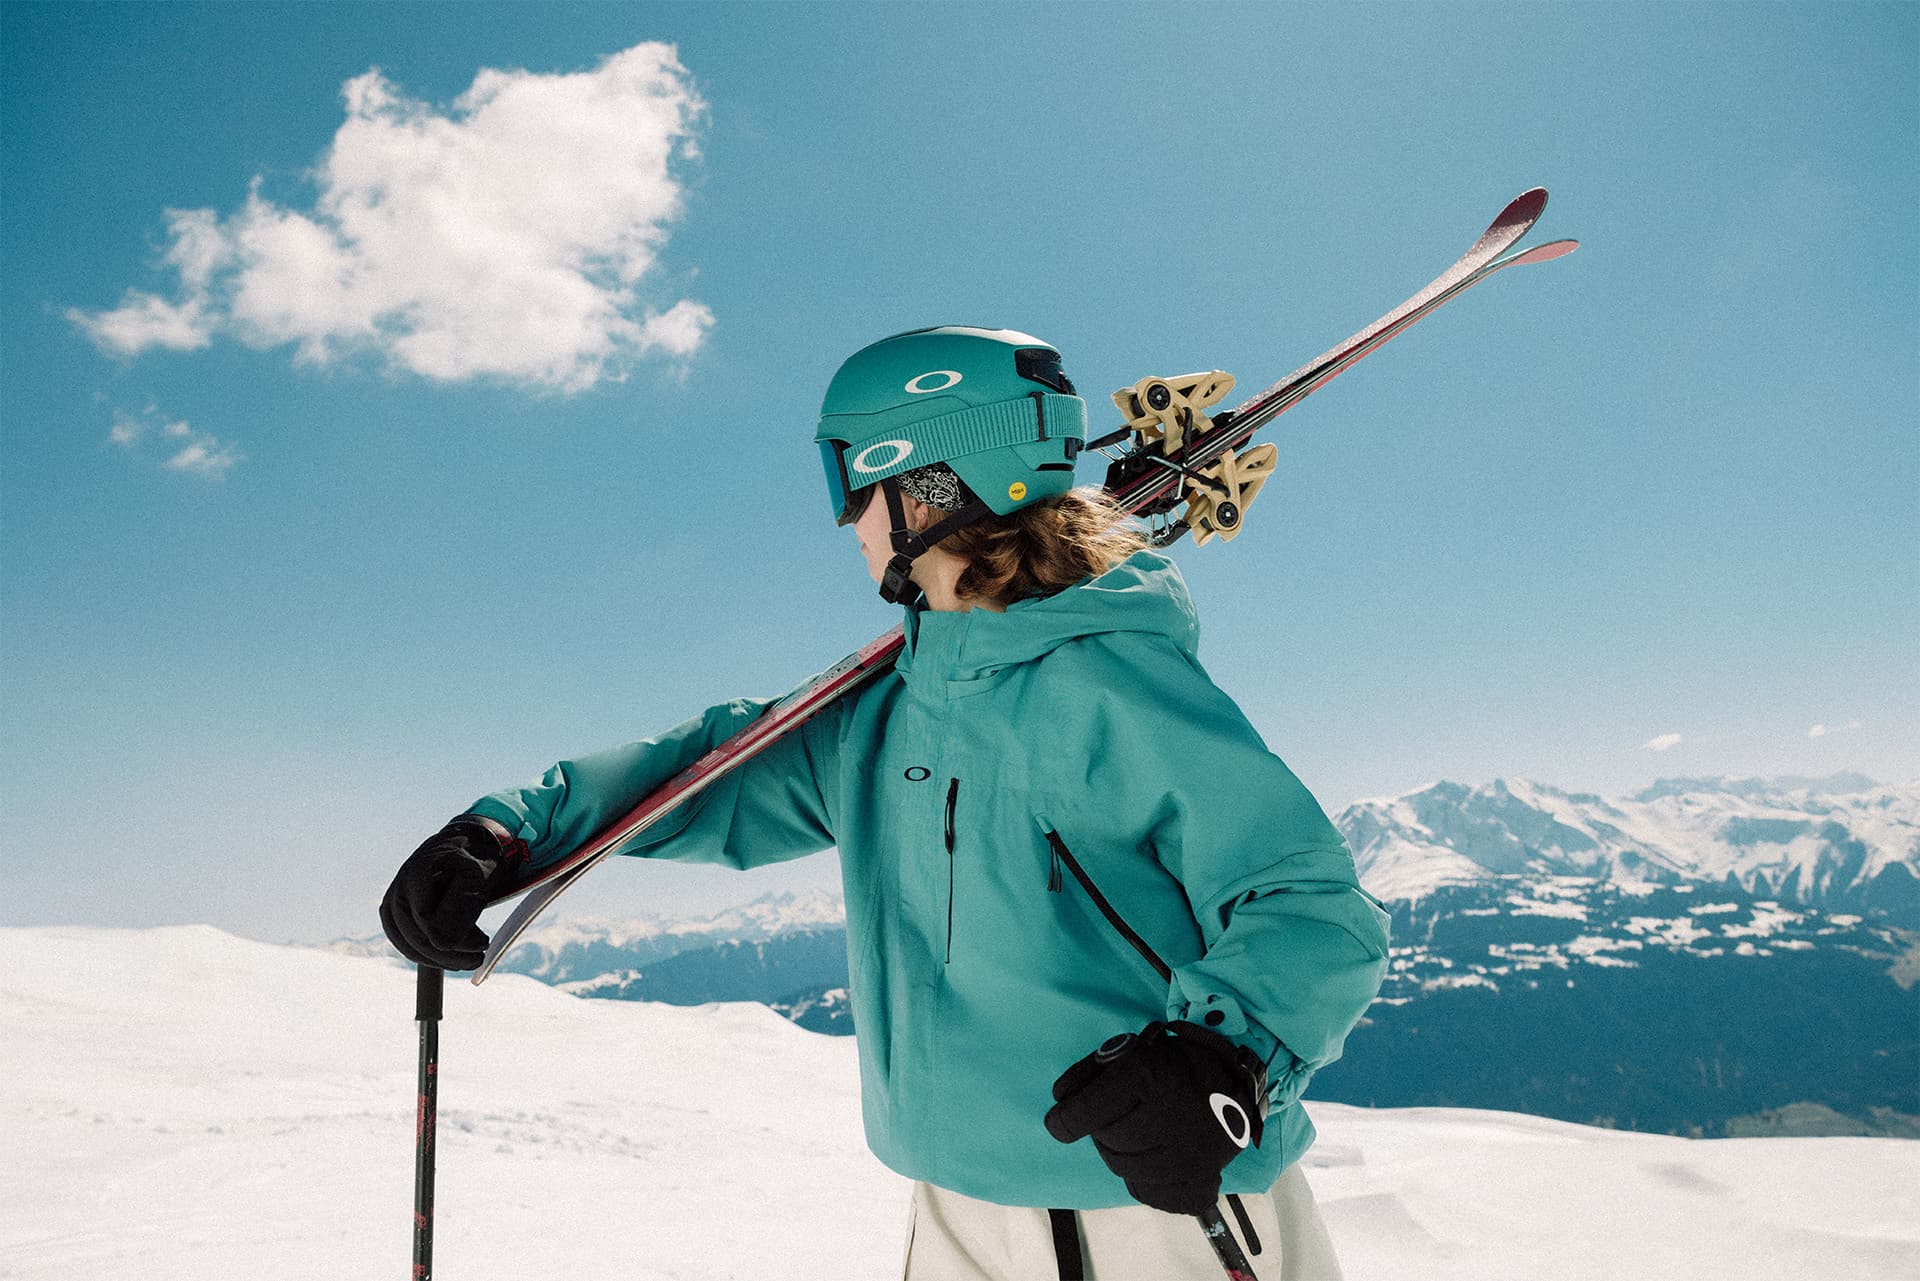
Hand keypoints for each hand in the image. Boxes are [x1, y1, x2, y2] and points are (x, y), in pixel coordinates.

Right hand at [379, 817, 524, 969]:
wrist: (470, 845)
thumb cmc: (476, 858)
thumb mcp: (477, 876)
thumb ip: (460, 907)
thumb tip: (441, 945)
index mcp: (416, 872)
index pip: (426, 921)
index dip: (454, 940)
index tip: (483, 945)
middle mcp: (399, 887)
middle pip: (415, 936)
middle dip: (450, 954)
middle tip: (480, 958)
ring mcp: (394, 901)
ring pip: (408, 944)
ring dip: (440, 959)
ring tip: (473, 957)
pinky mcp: (396, 915)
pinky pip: (407, 943)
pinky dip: (430, 955)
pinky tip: (456, 954)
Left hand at [1043, 1021, 1266, 1215]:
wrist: (1235, 1084)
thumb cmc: (1176, 1064)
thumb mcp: (1133, 1051)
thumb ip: (1091, 1072)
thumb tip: (1059, 1100)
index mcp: (1146, 1077)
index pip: (1085, 1112)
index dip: (1064, 1119)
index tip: (1057, 1123)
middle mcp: (1166, 1117)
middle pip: (1105, 1141)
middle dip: (1103, 1129)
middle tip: (1120, 1116)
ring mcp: (1185, 1155)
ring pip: (1124, 1169)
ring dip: (1122, 1153)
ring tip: (1139, 1134)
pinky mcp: (1199, 1180)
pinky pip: (1149, 1191)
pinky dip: (1145, 1178)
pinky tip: (1156, 1157)